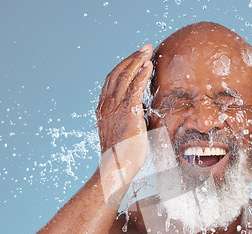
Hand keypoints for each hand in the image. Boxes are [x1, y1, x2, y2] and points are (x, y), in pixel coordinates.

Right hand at [96, 44, 152, 174]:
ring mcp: (115, 108)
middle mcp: (106, 105)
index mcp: (103, 110)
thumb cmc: (122, 157)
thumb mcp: (120, 135)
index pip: (111, 82)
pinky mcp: (128, 112)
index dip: (122, 68)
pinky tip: (148, 66)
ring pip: (124, 76)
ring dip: (136, 61)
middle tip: (142, 48)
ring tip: (146, 51)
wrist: (117, 167)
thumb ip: (125, 123)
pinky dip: (141, 74)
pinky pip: (134, 87)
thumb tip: (136, 119)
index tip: (133, 60)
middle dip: (130, 59)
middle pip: (116, 74)